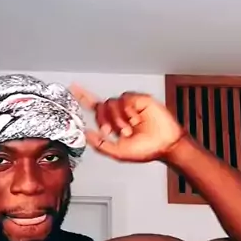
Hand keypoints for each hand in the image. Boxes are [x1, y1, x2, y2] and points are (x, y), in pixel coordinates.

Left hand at [70, 85, 185, 162]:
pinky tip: (135, 120)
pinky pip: (126, 99)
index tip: (73, 88)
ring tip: (129, 129)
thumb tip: (86, 134)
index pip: (95, 106)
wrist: (166, 145)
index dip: (83, 97)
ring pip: (112, 102)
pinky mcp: (140, 100)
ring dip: (118, 119)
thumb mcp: (119, 152)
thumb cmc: (147, 150)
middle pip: (101, 106)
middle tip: (112, 132)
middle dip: (105, 120)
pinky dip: (128, 111)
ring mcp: (130, 105)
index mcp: (113, 122)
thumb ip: (100, 144)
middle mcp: (120, 112)